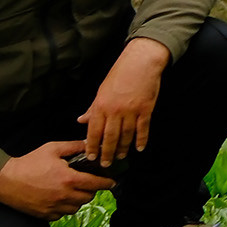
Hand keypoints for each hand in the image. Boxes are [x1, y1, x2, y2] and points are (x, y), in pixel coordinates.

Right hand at [0, 139, 110, 218]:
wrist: (5, 180)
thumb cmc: (29, 163)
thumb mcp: (53, 149)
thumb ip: (74, 147)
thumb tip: (89, 144)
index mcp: (69, 179)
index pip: (96, 184)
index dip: (107, 183)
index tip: (112, 182)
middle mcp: (64, 196)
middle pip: (88, 197)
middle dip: (92, 190)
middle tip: (88, 183)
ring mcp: (54, 207)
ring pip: (76, 207)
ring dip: (79, 199)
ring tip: (74, 190)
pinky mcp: (45, 215)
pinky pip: (63, 214)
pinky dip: (65, 208)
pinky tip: (61, 198)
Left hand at [77, 38, 169, 167]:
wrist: (140, 62)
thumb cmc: (120, 75)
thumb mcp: (101, 91)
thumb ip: (92, 108)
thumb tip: (81, 120)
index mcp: (101, 106)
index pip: (94, 131)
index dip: (92, 146)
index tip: (91, 157)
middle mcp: (114, 110)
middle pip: (109, 137)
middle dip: (106, 153)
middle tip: (105, 164)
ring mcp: (131, 110)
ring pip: (126, 135)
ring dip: (123, 148)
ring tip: (120, 156)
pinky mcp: (145, 109)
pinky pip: (142, 129)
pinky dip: (141, 140)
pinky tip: (139, 148)